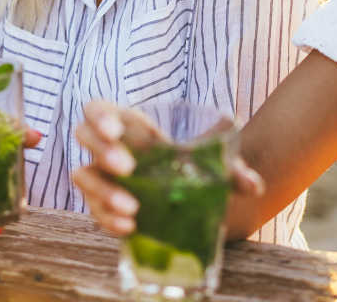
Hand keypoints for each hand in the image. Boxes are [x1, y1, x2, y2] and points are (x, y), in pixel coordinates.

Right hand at [72, 100, 264, 235]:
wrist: (191, 192)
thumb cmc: (194, 165)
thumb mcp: (213, 161)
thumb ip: (232, 169)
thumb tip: (253, 185)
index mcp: (129, 124)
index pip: (98, 109)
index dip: (99, 116)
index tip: (115, 131)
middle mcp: (110, 147)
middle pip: (84, 136)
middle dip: (102, 151)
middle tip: (129, 168)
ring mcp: (104, 176)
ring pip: (83, 176)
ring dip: (103, 192)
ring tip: (133, 208)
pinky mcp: (105, 205)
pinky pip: (94, 211)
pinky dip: (108, 220)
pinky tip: (130, 227)